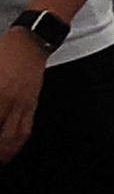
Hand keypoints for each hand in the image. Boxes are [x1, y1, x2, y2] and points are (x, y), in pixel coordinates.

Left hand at [0, 34, 40, 164]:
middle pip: (0, 134)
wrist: (30, 42)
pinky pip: (24, 129)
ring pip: (10, 137)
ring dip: (2, 151)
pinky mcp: (31, 104)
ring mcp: (22, 104)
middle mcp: (8, 101)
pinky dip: (15, 144)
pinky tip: (9, 149)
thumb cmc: (4, 53)